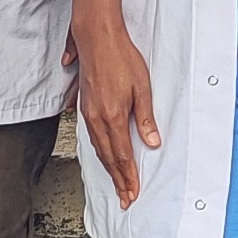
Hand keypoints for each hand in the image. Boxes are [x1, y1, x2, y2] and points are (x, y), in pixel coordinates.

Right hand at [71, 3, 161, 204]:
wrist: (97, 39)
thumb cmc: (121, 58)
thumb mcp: (142, 88)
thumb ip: (146, 118)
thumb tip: (152, 143)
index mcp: (113, 117)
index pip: (123, 155)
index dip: (128, 176)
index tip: (133, 192)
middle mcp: (97, 119)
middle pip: (108, 158)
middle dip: (118, 180)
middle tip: (125, 198)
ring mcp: (88, 113)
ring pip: (98, 149)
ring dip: (108, 168)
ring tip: (116, 183)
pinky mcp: (85, 107)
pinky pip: (92, 137)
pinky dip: (99, 152)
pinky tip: (103, 156)